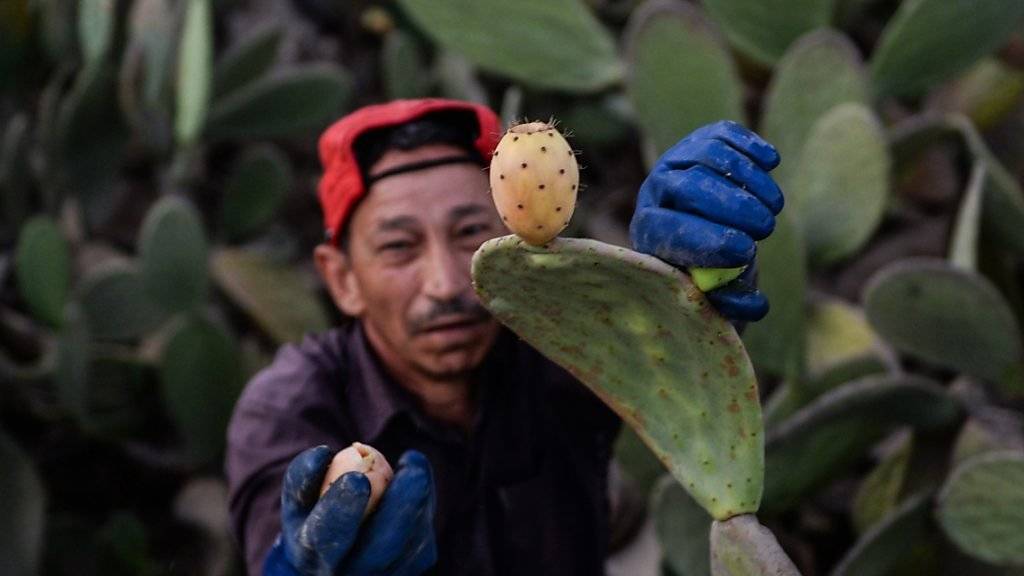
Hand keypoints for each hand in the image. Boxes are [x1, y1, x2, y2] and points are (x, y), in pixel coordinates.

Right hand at [263, 446, 436, 575]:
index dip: (341, 509)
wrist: (330, 564)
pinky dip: (424, 505)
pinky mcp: (411, 570)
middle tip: (412, 468)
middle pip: (382, 550)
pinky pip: (423, 539)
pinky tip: (415, 481)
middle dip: (401, 506)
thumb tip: (322, 452)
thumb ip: (302, 477)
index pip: (326, 537)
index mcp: (312, 557)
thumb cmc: (311, 520)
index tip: (356, 478)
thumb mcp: (297, 501)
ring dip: (419, 500)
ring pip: (411, 544)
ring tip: (413, 464)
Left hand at [630, 120, 783, 323]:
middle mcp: (655, 190)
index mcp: (650, 232)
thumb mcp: (718, 290)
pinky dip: (749, 145)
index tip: (745, 252)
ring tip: (775, 206)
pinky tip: (772, 163)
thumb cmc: (712, 268)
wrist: (713, 229)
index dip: (705, 240)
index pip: (666, 230)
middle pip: (687, 185)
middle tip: (767, 228)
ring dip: (748, 179)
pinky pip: (723, 134)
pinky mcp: (702, 139)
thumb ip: (732, 300)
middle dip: (732, 206)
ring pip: (708, 154)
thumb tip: (753, 303)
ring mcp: (677, 159)